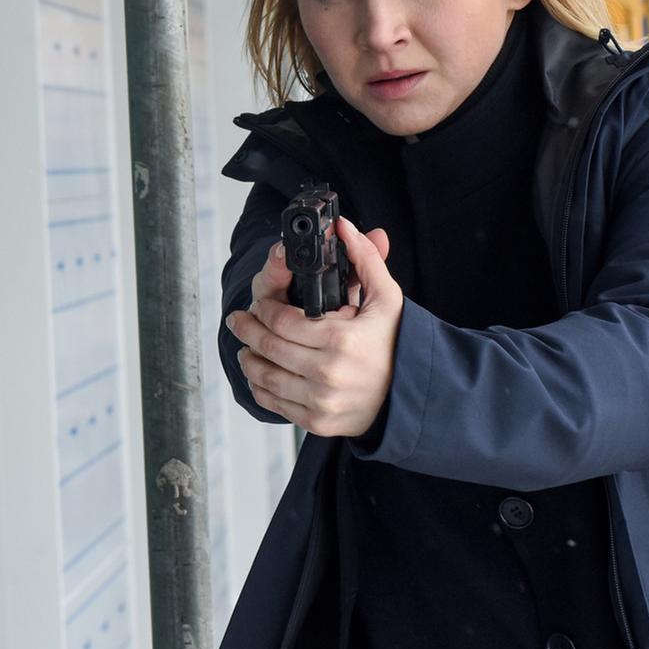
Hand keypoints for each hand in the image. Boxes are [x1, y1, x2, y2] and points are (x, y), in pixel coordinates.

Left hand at [227, 218, 401, 437]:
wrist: (411, 396)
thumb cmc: (397, 344)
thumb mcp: (387, 298)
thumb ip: (365, 259)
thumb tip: (344, 226)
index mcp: (341, 340)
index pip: (282, 321)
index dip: (263, 310)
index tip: (257, 304)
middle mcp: (328, 372)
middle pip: (269, 347)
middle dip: (247, 330)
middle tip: (237, 320)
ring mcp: (321, 401)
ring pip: (267, 377)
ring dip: (249, 360)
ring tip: (244, 347)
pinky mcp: (318, 422)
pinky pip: (276, 404)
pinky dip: (260, 388)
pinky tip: (259, 375)